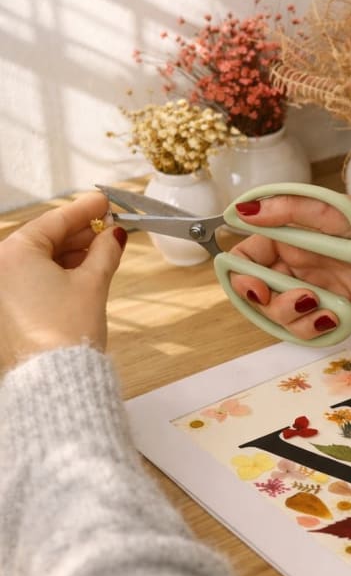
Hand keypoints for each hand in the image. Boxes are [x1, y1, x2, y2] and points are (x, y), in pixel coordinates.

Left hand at [0, 192, 126, 371]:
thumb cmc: (68, 330)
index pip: (54, 221)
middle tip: (108, 224)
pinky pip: (34, 278)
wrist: (57, 375)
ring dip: (72, 252)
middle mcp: (0, 268)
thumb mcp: (94, 282)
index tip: (103, 200)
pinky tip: (85, 270)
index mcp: (14, 253)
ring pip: (40, 259)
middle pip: (45, 239)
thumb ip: (105, 251)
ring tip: (103, 249)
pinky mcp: (9, 308)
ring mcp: (2, 289)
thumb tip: (114, 234)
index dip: (85, 209)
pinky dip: (59, 271)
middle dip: (80, 232)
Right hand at [227, 194, 350, 340]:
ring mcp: (314, 293)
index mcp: (292, 240)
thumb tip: (243, 211)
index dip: (242, 275)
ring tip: (325, 306)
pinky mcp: (331, 316)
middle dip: (274, 303)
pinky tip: (339, 316)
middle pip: (260, 294)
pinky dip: (319, 328)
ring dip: (298, 318)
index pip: (248, 258)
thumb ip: (290, 210)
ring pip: (281, 317)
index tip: (255, 287)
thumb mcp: (335, 212)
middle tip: (304, 299)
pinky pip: (308, 332)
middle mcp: (298, 268)